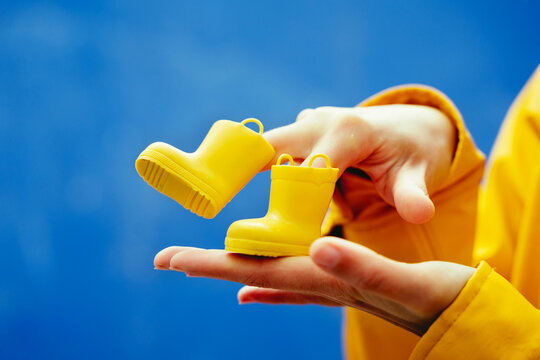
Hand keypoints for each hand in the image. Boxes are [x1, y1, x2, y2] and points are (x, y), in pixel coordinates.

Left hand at [155, 237, 474, 334]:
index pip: (256, 272)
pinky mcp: (346, 286)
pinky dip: (268, 285)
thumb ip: (364, 269)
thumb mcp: (410, 283)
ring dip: (233, 268)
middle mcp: (320, 286)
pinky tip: (251, 290)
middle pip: (251, 274)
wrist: (465, 319)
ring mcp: (330, 288)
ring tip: (201, 265)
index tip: (171, 260)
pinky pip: (295, 284)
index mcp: (327, 281)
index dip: (212, 264)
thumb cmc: (444, 302)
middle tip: (167, 259)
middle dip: (208, 265)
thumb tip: (318, 248)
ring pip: (268, 277)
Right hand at [263, 105, 455, 223]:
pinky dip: (293, 182)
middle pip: (269, 150)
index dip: (299, 204)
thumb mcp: (418, 176)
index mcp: (347, 130)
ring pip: (275, 159)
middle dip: (252, 175)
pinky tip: (333, 195)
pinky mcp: (303, 131)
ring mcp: (308, 123)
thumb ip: (413, 196)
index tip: (298, 233)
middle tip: (246, 210)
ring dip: (287, 187)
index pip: (307, 172)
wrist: (412, 129)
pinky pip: (284, 160)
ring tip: (341, 206)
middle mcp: (320, 121)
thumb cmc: (414, 154)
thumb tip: (420, 214)